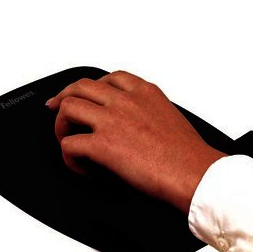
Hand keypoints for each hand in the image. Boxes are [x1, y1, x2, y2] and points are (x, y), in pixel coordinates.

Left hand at [46, 70, 227, 214]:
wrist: (195, 174)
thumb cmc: (189, 155)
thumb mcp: (170, 120)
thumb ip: (150, 114)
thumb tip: (136, 128)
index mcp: (145, 93)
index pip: (109, 78)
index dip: (91, 88)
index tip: (84, 95)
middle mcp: (126, 101)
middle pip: (80, 86)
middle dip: (64, 98)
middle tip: (57, 110)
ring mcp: (113, 120)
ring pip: (68, 108)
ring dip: (61, 125)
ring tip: (66, 140)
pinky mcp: (104, 145)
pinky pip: (70, 145)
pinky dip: (69, 157)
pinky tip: (81, 166)